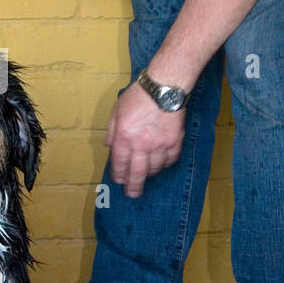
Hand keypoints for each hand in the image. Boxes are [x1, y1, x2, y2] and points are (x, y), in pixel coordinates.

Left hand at [105, 81, 185, 197]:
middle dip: (134, 186)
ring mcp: (160, 145)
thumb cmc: (138, 96)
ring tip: (146, 175)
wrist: (164, 87)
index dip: (119, 175)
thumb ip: (111, 130)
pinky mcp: (174, 141)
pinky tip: (162, 164)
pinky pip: (170, 160)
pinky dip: (165, 164)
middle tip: (132, 195)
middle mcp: (141, 144)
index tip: (119, 181)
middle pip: (137, 173)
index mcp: (124, 137)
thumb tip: (108, 146)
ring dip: (149, 173)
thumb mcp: (117, 111)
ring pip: (154, 168)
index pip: (120, 163)